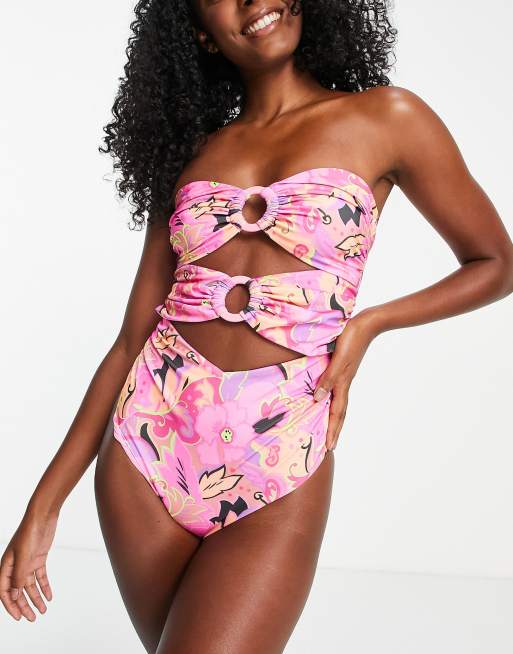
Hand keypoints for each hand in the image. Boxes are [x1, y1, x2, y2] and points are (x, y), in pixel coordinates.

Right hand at [0, 505, 58, 621]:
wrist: (42, 516)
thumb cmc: (29, 533)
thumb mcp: (24, 556)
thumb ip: (19, 576)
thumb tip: (13, 595)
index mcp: (6, 566)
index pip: (5, 591)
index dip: (11, 605)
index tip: (19, 617)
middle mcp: (15, 566)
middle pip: (18, 590)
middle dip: (24, 605)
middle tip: (32, 618)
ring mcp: (27, 562)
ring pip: (30, 585)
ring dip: (36, 598)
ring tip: (43, 610)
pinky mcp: (38, 558)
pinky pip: (40, 576)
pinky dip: (44, 586)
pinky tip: (49, 596)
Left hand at [313, 309, 380, 450]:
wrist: (366, 323)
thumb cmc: (352, 339)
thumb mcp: (339, 359)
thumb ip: (329, 378)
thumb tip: (318, 399)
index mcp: (343, 383)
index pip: (337, 412)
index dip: (332, 429)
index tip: (330, 448)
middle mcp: (344, 382)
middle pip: (340, 411)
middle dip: (334, 429)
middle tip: (330, 446)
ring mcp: (345, 375)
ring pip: (339, 401)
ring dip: (334, 416)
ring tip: (328, 428)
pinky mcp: (344, 366)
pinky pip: (336, 389)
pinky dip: (331, 398)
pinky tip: (326, 397)